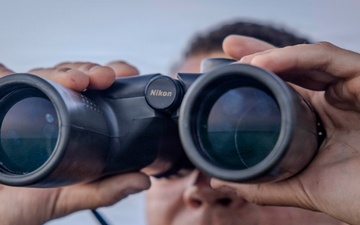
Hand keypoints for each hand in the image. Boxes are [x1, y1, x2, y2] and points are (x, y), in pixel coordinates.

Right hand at [0, 62, 149, 224]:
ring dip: (62, 72)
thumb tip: (143, 180)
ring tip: (78, 80)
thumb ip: (105, 190)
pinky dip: (7, 75)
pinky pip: (4, 82)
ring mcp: (26, 106)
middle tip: (104, 78)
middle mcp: (51, 110)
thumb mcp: (69, 197)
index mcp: (73, 124)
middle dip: (91, 71)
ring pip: (45, 75)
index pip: (96, 91)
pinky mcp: (1, 104)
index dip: (113, 76)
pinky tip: (13, 73)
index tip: (128, 73)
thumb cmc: (26, 202)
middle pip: (73, 77)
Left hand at [212, 35, 359, 224]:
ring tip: (242, 60)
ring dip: (271, 54)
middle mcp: (334, 98)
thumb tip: (224, 180)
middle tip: (229, 47)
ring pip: (306, 57)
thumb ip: (266, 184)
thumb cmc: (357, 194)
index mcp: (319, 118)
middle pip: (292, 66)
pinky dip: (295, 57)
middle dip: (260, 53)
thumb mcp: (303, 187)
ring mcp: (349, 86)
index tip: (226, 72)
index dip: (258, 76)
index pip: (284, 87)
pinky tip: (263, 63)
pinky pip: (328, 58)